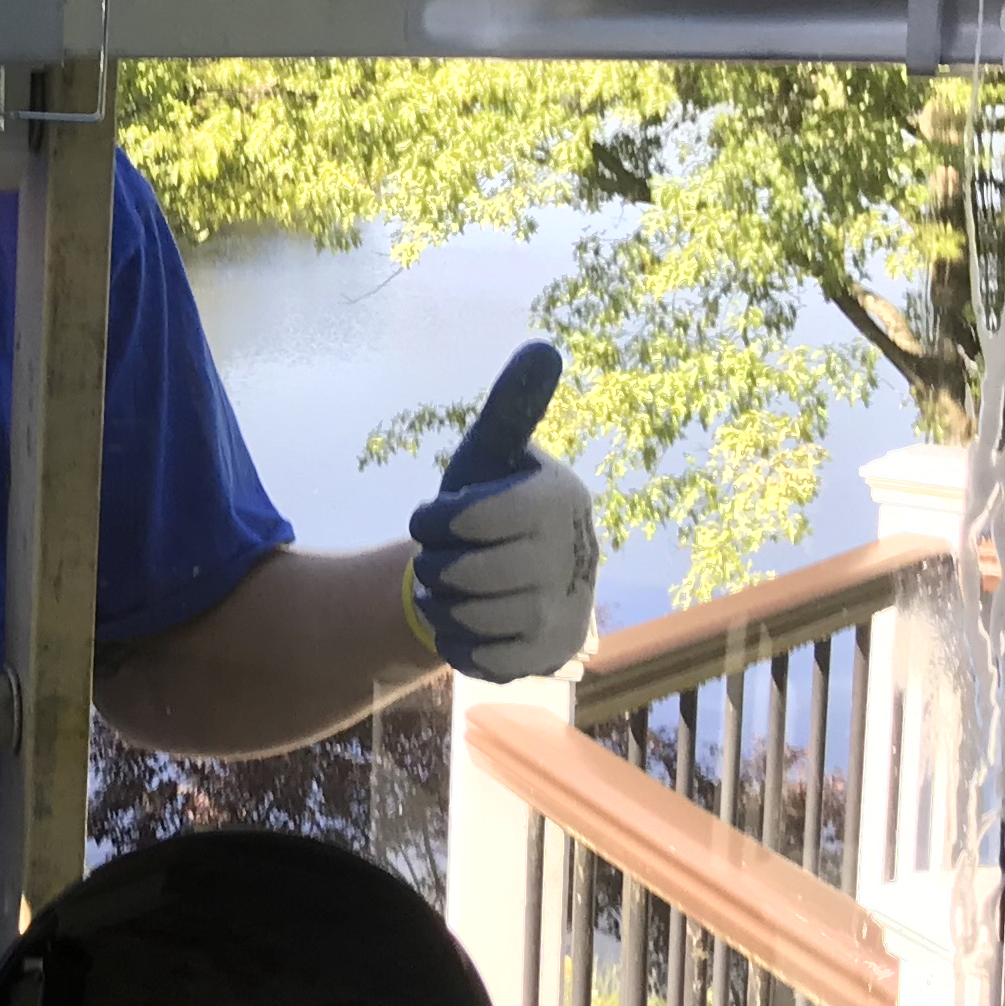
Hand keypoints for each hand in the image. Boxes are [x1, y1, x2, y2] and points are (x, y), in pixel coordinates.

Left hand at [405, 342, 599, 680]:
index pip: (470, 516)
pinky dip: (455, 642)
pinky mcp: (551, 655)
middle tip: (440, 558)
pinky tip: (463, 622)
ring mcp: (567, 609)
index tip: (430, 519)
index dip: (434, 522)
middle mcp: (574, 555)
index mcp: (558, 497)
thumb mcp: (492, 456)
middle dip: (435, 566)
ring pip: (467, 618)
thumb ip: (510, 408)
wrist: (511, 577)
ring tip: (450, 590)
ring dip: (440, 604)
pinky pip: (479, 658)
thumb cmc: (492, 505)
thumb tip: (543, 347)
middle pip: (462, 574)